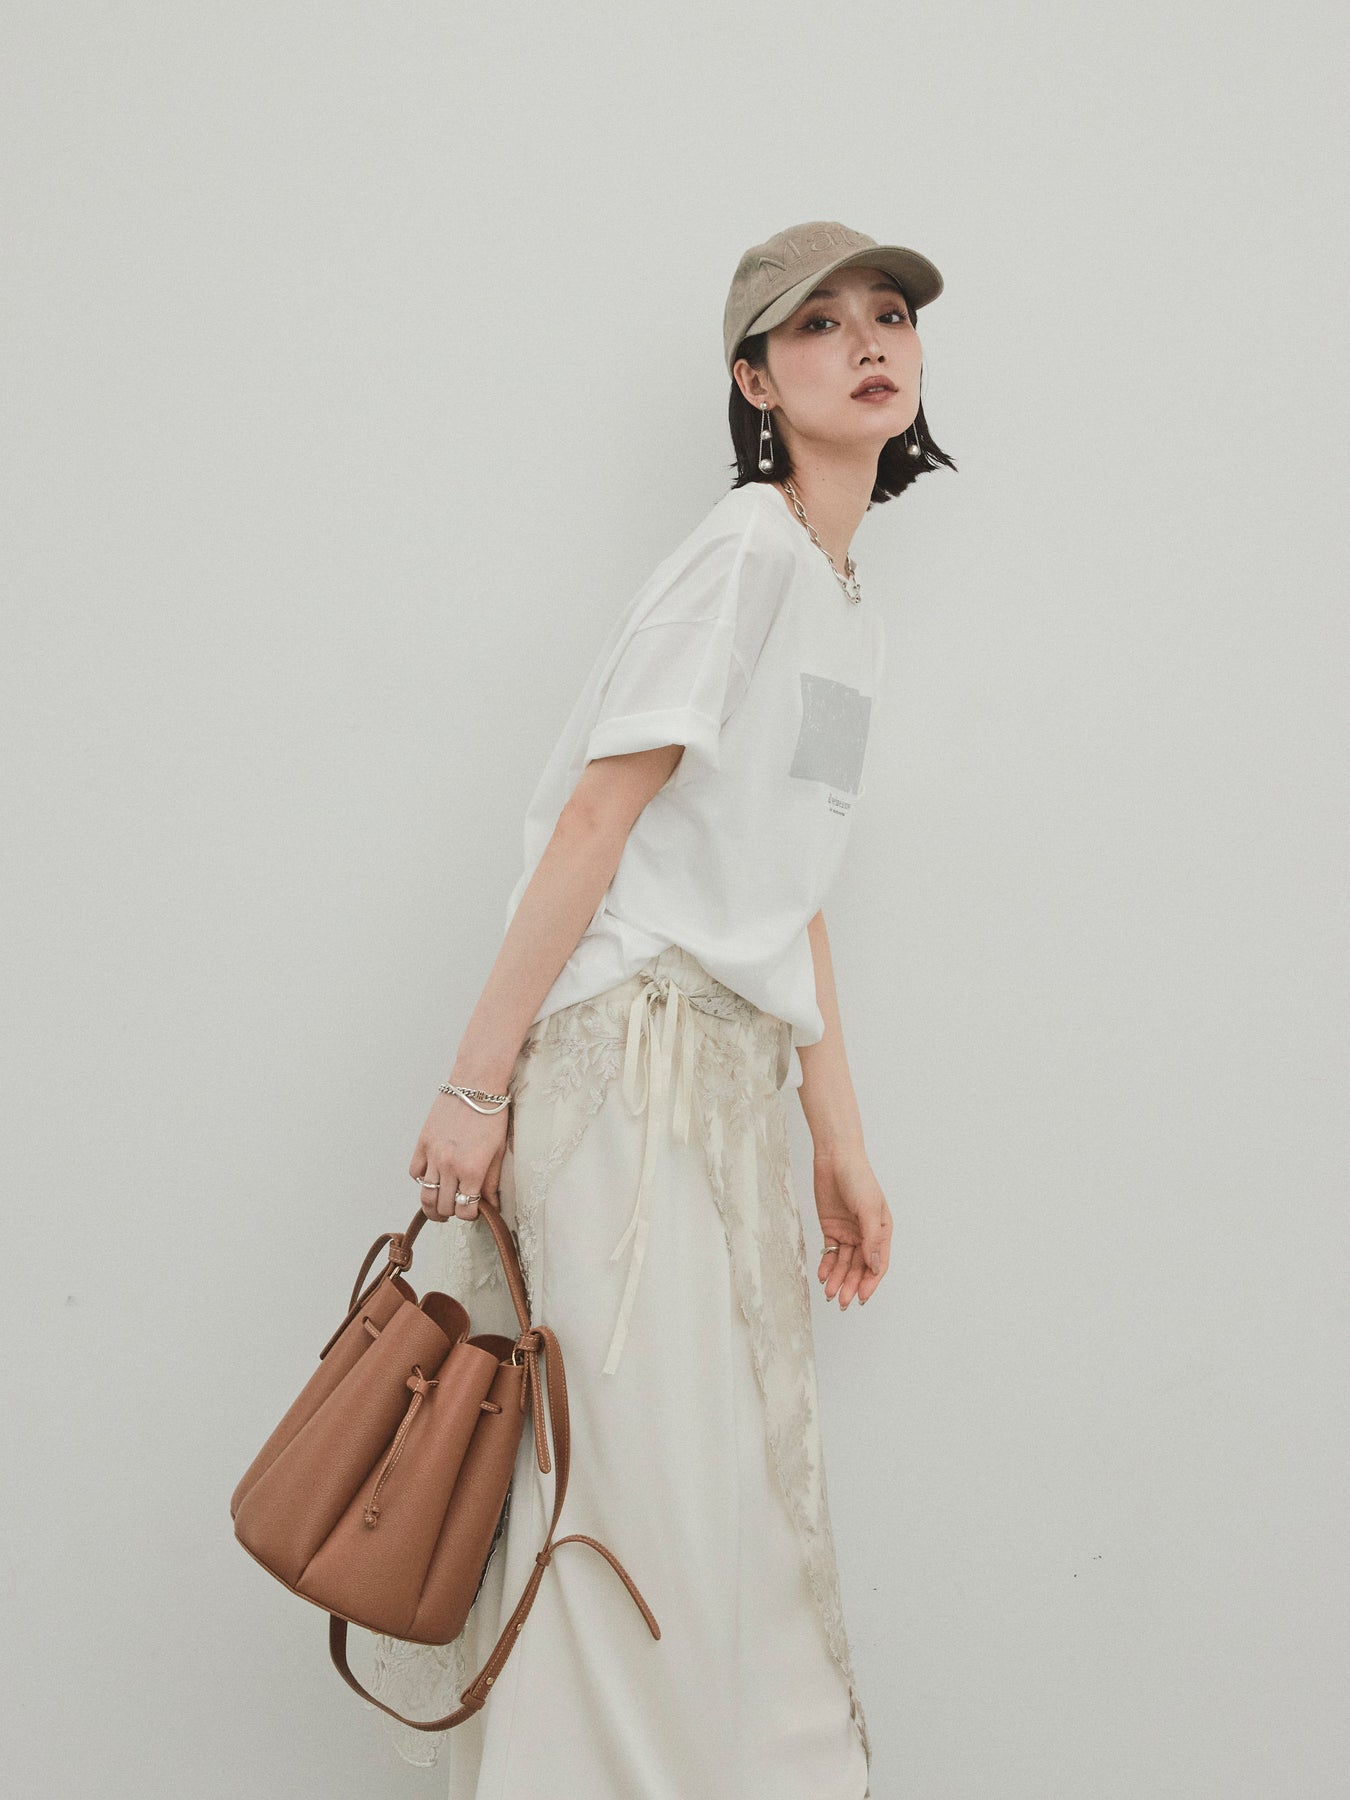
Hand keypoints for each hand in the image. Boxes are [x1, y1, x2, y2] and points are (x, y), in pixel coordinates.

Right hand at [409, 1089, 509, 1223]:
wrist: (476, 1085)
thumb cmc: (492, 1115)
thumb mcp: (499, 1151)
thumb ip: (492, 1182)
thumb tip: (490, 1204)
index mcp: (473, 1170)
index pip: (466, 1209)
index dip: (470, 1216)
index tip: (474, 1212)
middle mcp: (450, 1166)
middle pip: (444, 1206)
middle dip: (452, 1214)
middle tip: (457, 1211)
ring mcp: (433, 1155)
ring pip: (426, 1196)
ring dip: (433, 1207)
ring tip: (439, 1209)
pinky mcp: (422, 1143)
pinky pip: (415, 1173)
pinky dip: (422, 1181)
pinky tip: (432, 1179)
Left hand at [812, 1146, 891, 1309]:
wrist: (835, 1158)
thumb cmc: (858, 1179)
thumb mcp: (868, 1209)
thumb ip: (871, 1239)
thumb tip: (875, 1266)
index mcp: (882, 1231)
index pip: (878, 1264)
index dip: (870, 1282)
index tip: (861, 1297)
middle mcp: (866, 1235)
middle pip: (860, 1267)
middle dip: (851, 1285)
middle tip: (841, 1302)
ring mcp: (849, 1232)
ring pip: (844, 1263)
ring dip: (837, 1279)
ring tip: (829, 1293)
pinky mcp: (832, 1228)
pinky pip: (831, 1252)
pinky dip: (827, 1265)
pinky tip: (822, 1276)